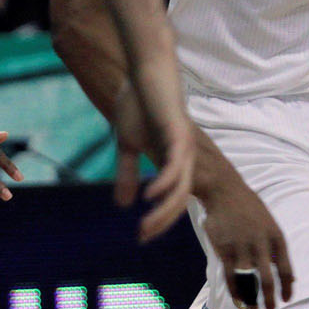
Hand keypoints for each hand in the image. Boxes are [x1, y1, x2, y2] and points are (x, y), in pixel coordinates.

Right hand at [111, 67, 195, 243]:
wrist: (144, 70)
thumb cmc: (138, 102)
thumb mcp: (127, 143)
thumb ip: (128, 172)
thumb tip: (123, 205)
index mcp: (173, 160)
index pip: (172, 199)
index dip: (160, 220)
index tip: (142, 237)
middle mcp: (184, 157)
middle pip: (180, 199)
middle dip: (162, 222)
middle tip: (143, 238)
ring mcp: (184, 146)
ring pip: (181, 188)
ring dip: (163, 210)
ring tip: (146, 225)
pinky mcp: (179, 133)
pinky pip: (176, 165)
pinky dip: (164, 183)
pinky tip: (150, 197)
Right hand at [193, 132, 291, 308]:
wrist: (224, 191)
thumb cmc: (248, 207)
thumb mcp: (269, 223)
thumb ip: (276, 247)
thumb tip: (288, 274)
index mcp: (277, 236)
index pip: (286, 268)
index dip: (287, 287)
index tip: (287, 299)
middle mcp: (261, 244)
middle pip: (269, 278)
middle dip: (271, 297)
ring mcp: (242, 247)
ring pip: (249, 280)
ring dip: (252, 298)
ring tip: (254, 308)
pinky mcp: (224, 249)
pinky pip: (231, 277)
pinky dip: (236, 292)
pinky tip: (240, 301)